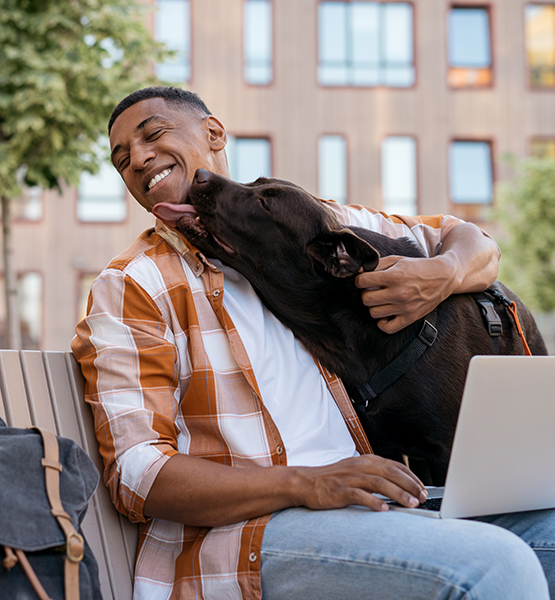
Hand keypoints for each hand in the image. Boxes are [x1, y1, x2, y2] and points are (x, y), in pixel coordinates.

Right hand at [293, 455, 427, 511]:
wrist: (306, 482)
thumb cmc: (333, 480)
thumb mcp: (356, 472)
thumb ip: (375, 476)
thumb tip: (399, 488)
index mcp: (365, 460)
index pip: (395, 465)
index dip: (411, 477)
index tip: (423, 489)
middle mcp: (360, 466)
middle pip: (391, 472)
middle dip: (410, 485)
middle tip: (423, 498)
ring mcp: (350, 477)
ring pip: (379, 483)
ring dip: (398, 494)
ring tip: (411, 504)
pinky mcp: (340, 490)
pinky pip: (360, 495)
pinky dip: (374, 502)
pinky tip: (384, 510)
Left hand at [355, 254, 454, 333]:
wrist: (443, 277)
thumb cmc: (417, 267)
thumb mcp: (397, 260)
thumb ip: (376, 265)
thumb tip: (357, 271)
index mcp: (395, 276)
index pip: (362, 282)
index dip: (360, 280)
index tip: (364, 280)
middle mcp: (399, 293)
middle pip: (366, 299)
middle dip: (366, 293)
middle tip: (374, 290)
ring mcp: (404, 308)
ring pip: (373, 313)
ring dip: (375, 306)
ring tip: (382, 300)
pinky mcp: (410, 318)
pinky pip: (387, 328)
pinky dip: (382, 322)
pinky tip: (386, 313)